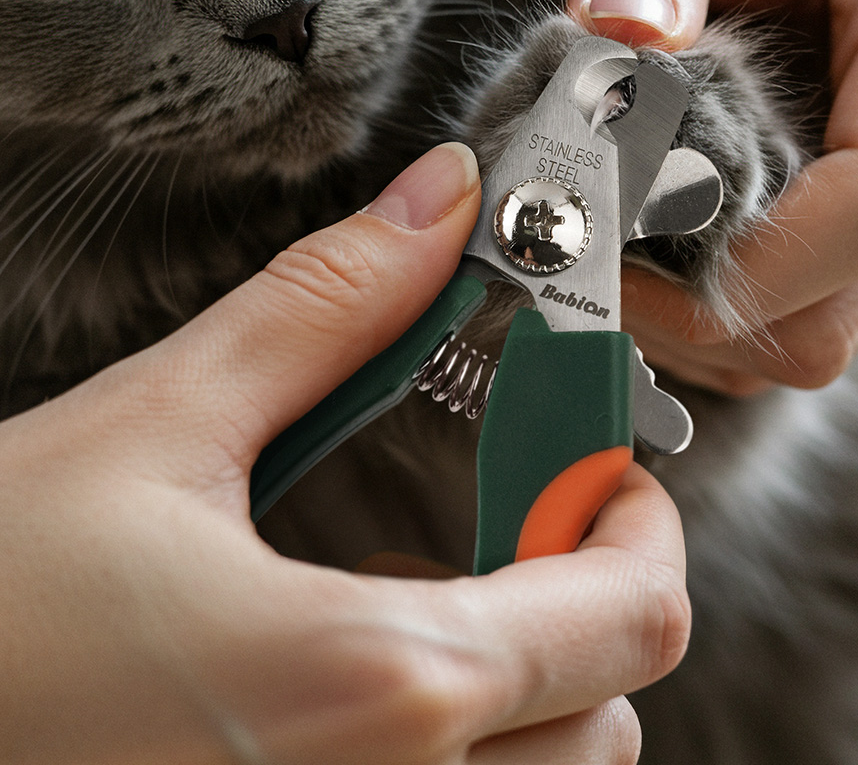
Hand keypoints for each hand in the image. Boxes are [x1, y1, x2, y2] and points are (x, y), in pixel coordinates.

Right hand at [0, 143, 688, 763]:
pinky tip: (354, 669)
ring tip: (419, 585)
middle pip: (612, 705)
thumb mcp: (159, 432)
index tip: (596, 460)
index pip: (633, 617)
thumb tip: (432, 204)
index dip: (638, 518)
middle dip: (586, 590)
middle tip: (513, 509)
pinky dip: (462, 736)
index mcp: (375, 688)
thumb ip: (326, 310)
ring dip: (531, 669)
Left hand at [569, 0, 857, 394]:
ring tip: (614, 260)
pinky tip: (658, 266)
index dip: (749, 266)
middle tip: (586, 266)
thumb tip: (619, 37)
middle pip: (849, 299)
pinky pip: (810, 322)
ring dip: (704, 327)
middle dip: (705, 314)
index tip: (612, 260)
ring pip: (825, 332)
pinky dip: (723, 321)